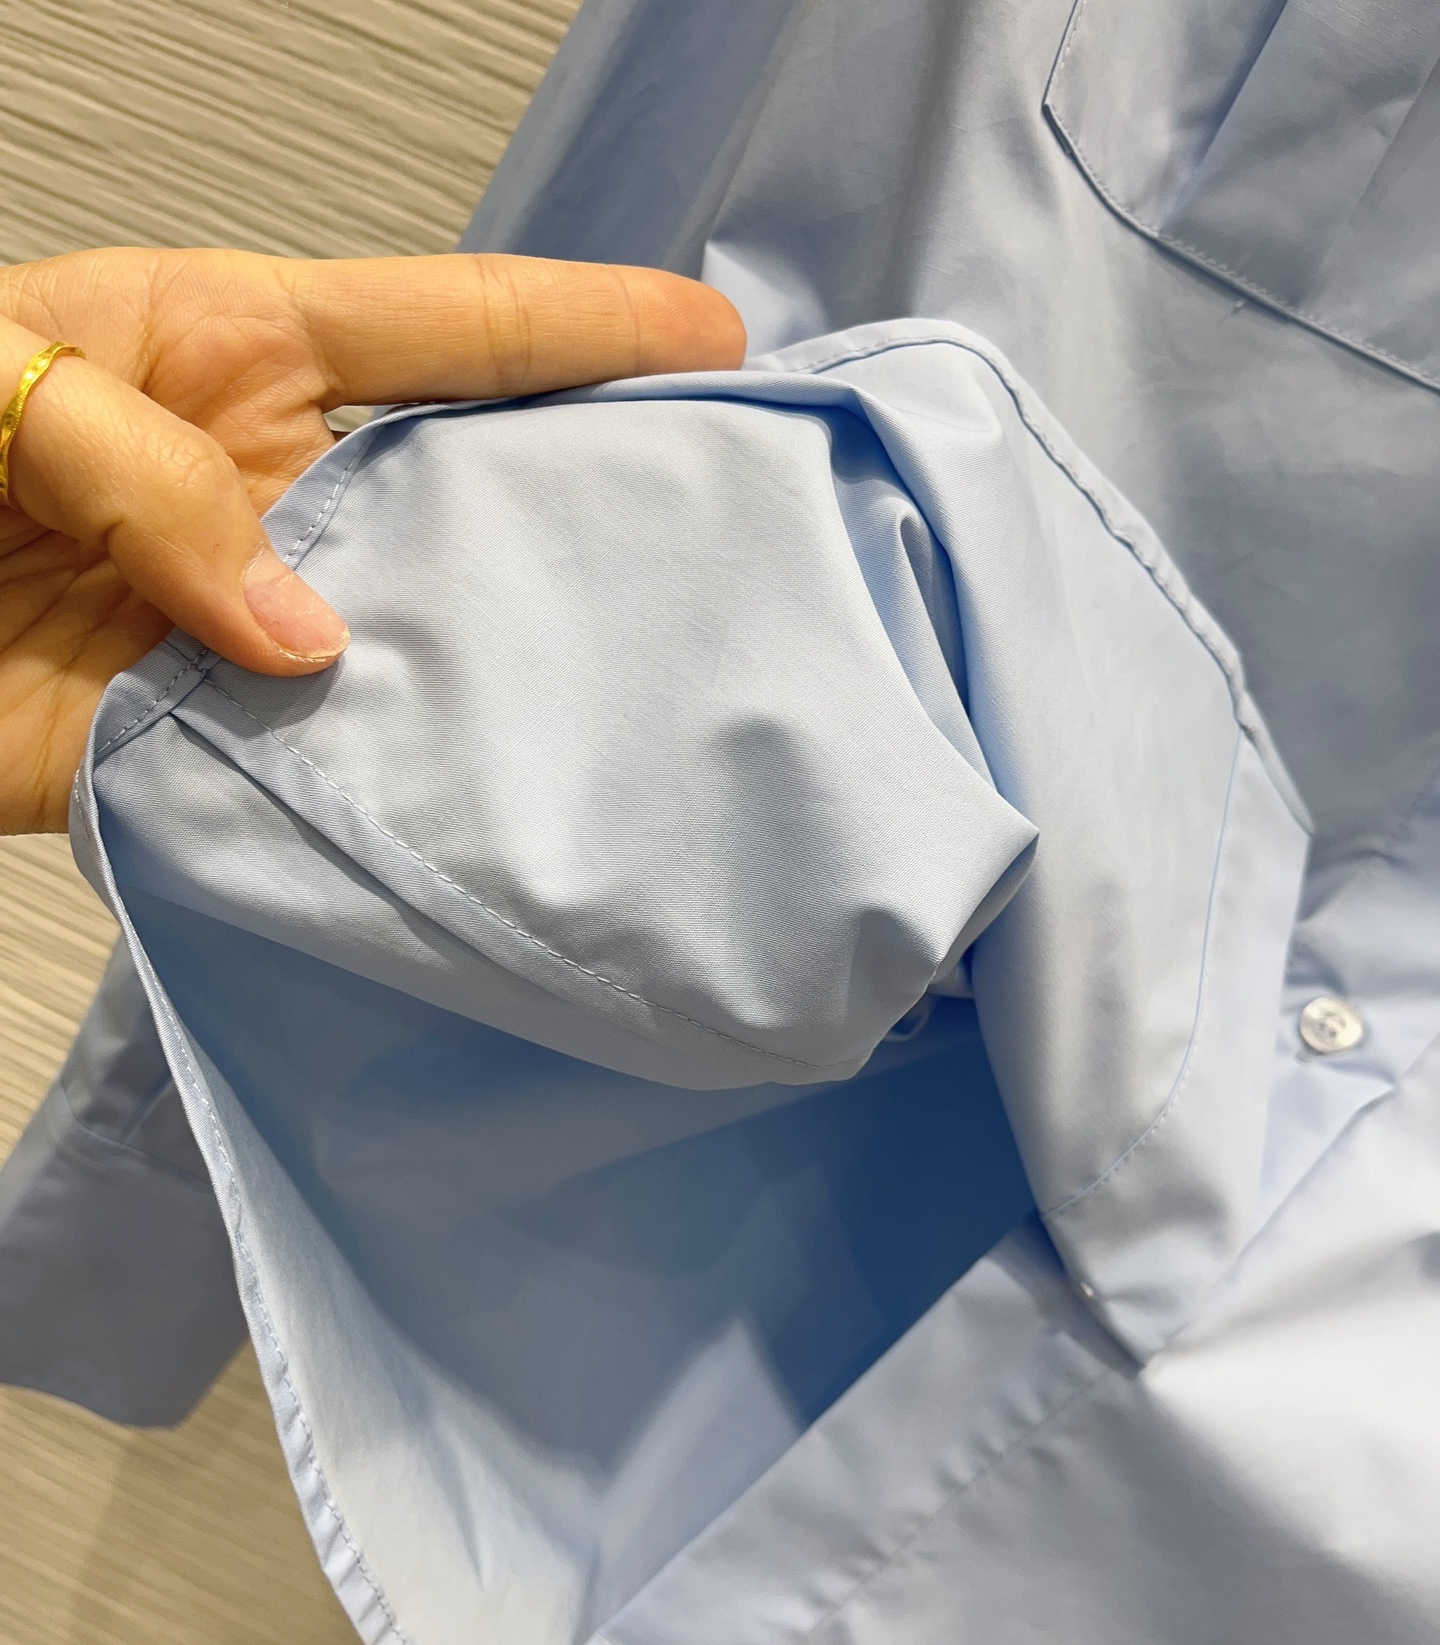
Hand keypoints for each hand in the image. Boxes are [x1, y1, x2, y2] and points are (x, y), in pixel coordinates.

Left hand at [0, 248, 743, 831]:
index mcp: (236, 356)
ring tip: (654, 674)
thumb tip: (299, 634)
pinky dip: (400, 788)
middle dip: (600, 504)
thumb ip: (154, 472)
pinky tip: (494, 797)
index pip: (450, 329)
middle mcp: (276, 493)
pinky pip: (329, 767)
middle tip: (735, 528)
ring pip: (426, 640)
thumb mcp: (7, 378)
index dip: (588, 332)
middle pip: (473, 491)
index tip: (717, 347)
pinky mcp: (209, 748)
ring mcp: (252, 626)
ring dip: (518, 665)